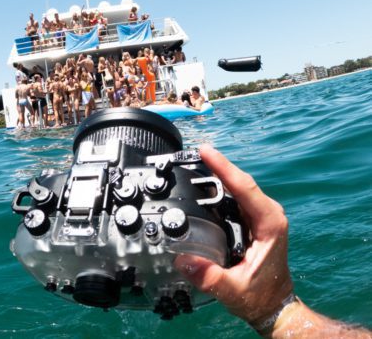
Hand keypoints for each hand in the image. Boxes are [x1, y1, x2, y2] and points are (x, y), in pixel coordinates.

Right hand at [174, 145, 292, 325]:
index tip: (205, 151)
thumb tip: (182, 260)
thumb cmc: (260, 298)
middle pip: (240, 181)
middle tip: (190, 154)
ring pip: (237, 185)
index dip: (224, 167)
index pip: (245, 187)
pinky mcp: (253, 217)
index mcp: (270, 224)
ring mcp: (261, 214)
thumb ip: (210, 277)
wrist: (274, 306)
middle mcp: (268, 214)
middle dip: (216, 165)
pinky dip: (219, 185)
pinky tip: (202, 181)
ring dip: (217, 173)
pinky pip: (235, 194)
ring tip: (192, 162)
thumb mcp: (234, 291)